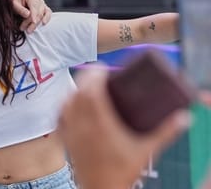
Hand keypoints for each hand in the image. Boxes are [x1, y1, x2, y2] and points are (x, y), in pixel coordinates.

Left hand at [13, 0, 50, 32]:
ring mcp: (42, 3)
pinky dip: (46, 18)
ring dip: (36, 23)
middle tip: (23, 28)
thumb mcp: (13, 5)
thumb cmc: (15, 4)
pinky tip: (43, 23)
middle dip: (32, 22)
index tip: (34, 22)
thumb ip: (20, 9)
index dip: (34, 14)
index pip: (34, 6)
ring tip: (29, 30)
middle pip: (38, 11)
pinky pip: (48, 13)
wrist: (16, 5)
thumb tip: (28, 14)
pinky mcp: (44, 8)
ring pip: (43, 14)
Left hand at [58, 66, 190, 188]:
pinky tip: (69, 102)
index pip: (92, 92)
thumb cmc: (122, 171)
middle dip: (86, 79)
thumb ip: (165, 132)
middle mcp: (83, 126)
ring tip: (85, 85)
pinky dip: (63, 105)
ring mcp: (72, 133)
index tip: (103, 69)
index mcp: (101, 125)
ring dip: (74, 90)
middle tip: (97, 73)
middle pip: (77, 93)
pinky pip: (59, 117)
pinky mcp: (66, 140)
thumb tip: (183, 118)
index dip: (95, 76)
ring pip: (66, 103)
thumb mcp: (147, 149)